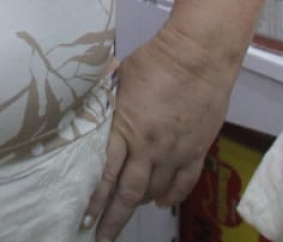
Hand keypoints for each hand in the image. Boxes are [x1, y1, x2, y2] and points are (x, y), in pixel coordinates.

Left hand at [85, 28, 236, 240]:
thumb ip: (106, 102)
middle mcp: (149, 148)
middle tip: (101, 235)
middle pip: (128, 193)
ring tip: (126, 216)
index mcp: (125, 129)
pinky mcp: (196, 150)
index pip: (105, 174)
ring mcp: (175, 152)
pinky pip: (183, 183)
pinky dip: (170, 196)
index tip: (84, 216)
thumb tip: (90, 108)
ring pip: (155, 191)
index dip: (94, 199)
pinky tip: (160, 202)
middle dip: (113, 217)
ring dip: (139, 206)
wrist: (198, 58)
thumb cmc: (155, 61)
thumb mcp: (118, 80)